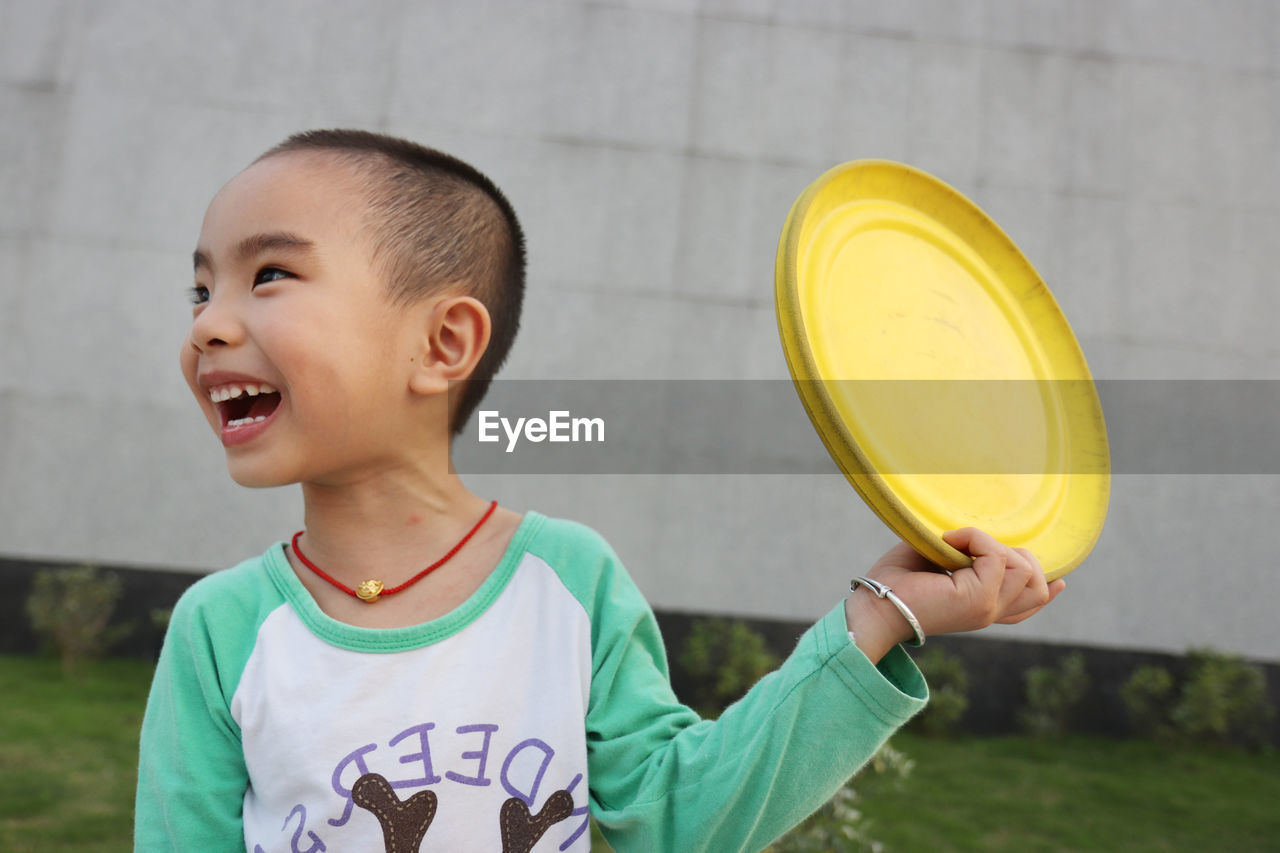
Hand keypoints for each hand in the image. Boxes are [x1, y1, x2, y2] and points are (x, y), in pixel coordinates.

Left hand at [845, 528, 1064, 661]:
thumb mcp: (937, 561)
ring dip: (992, 544)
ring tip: (957, 543)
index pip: (1030, 605)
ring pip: (1025, 568)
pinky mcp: (977, 600)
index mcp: (982, 609)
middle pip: (1037, 584)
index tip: (1060, 580)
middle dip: (1015, 552)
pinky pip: (997, 557)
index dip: (1049, 589)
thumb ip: (963, 552)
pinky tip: (948, 541)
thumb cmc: (895, 581)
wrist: (874, 605)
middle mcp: (989, 613)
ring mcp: (986, 609)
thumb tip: (970, 534)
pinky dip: (976, 538)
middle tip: (969, 542)